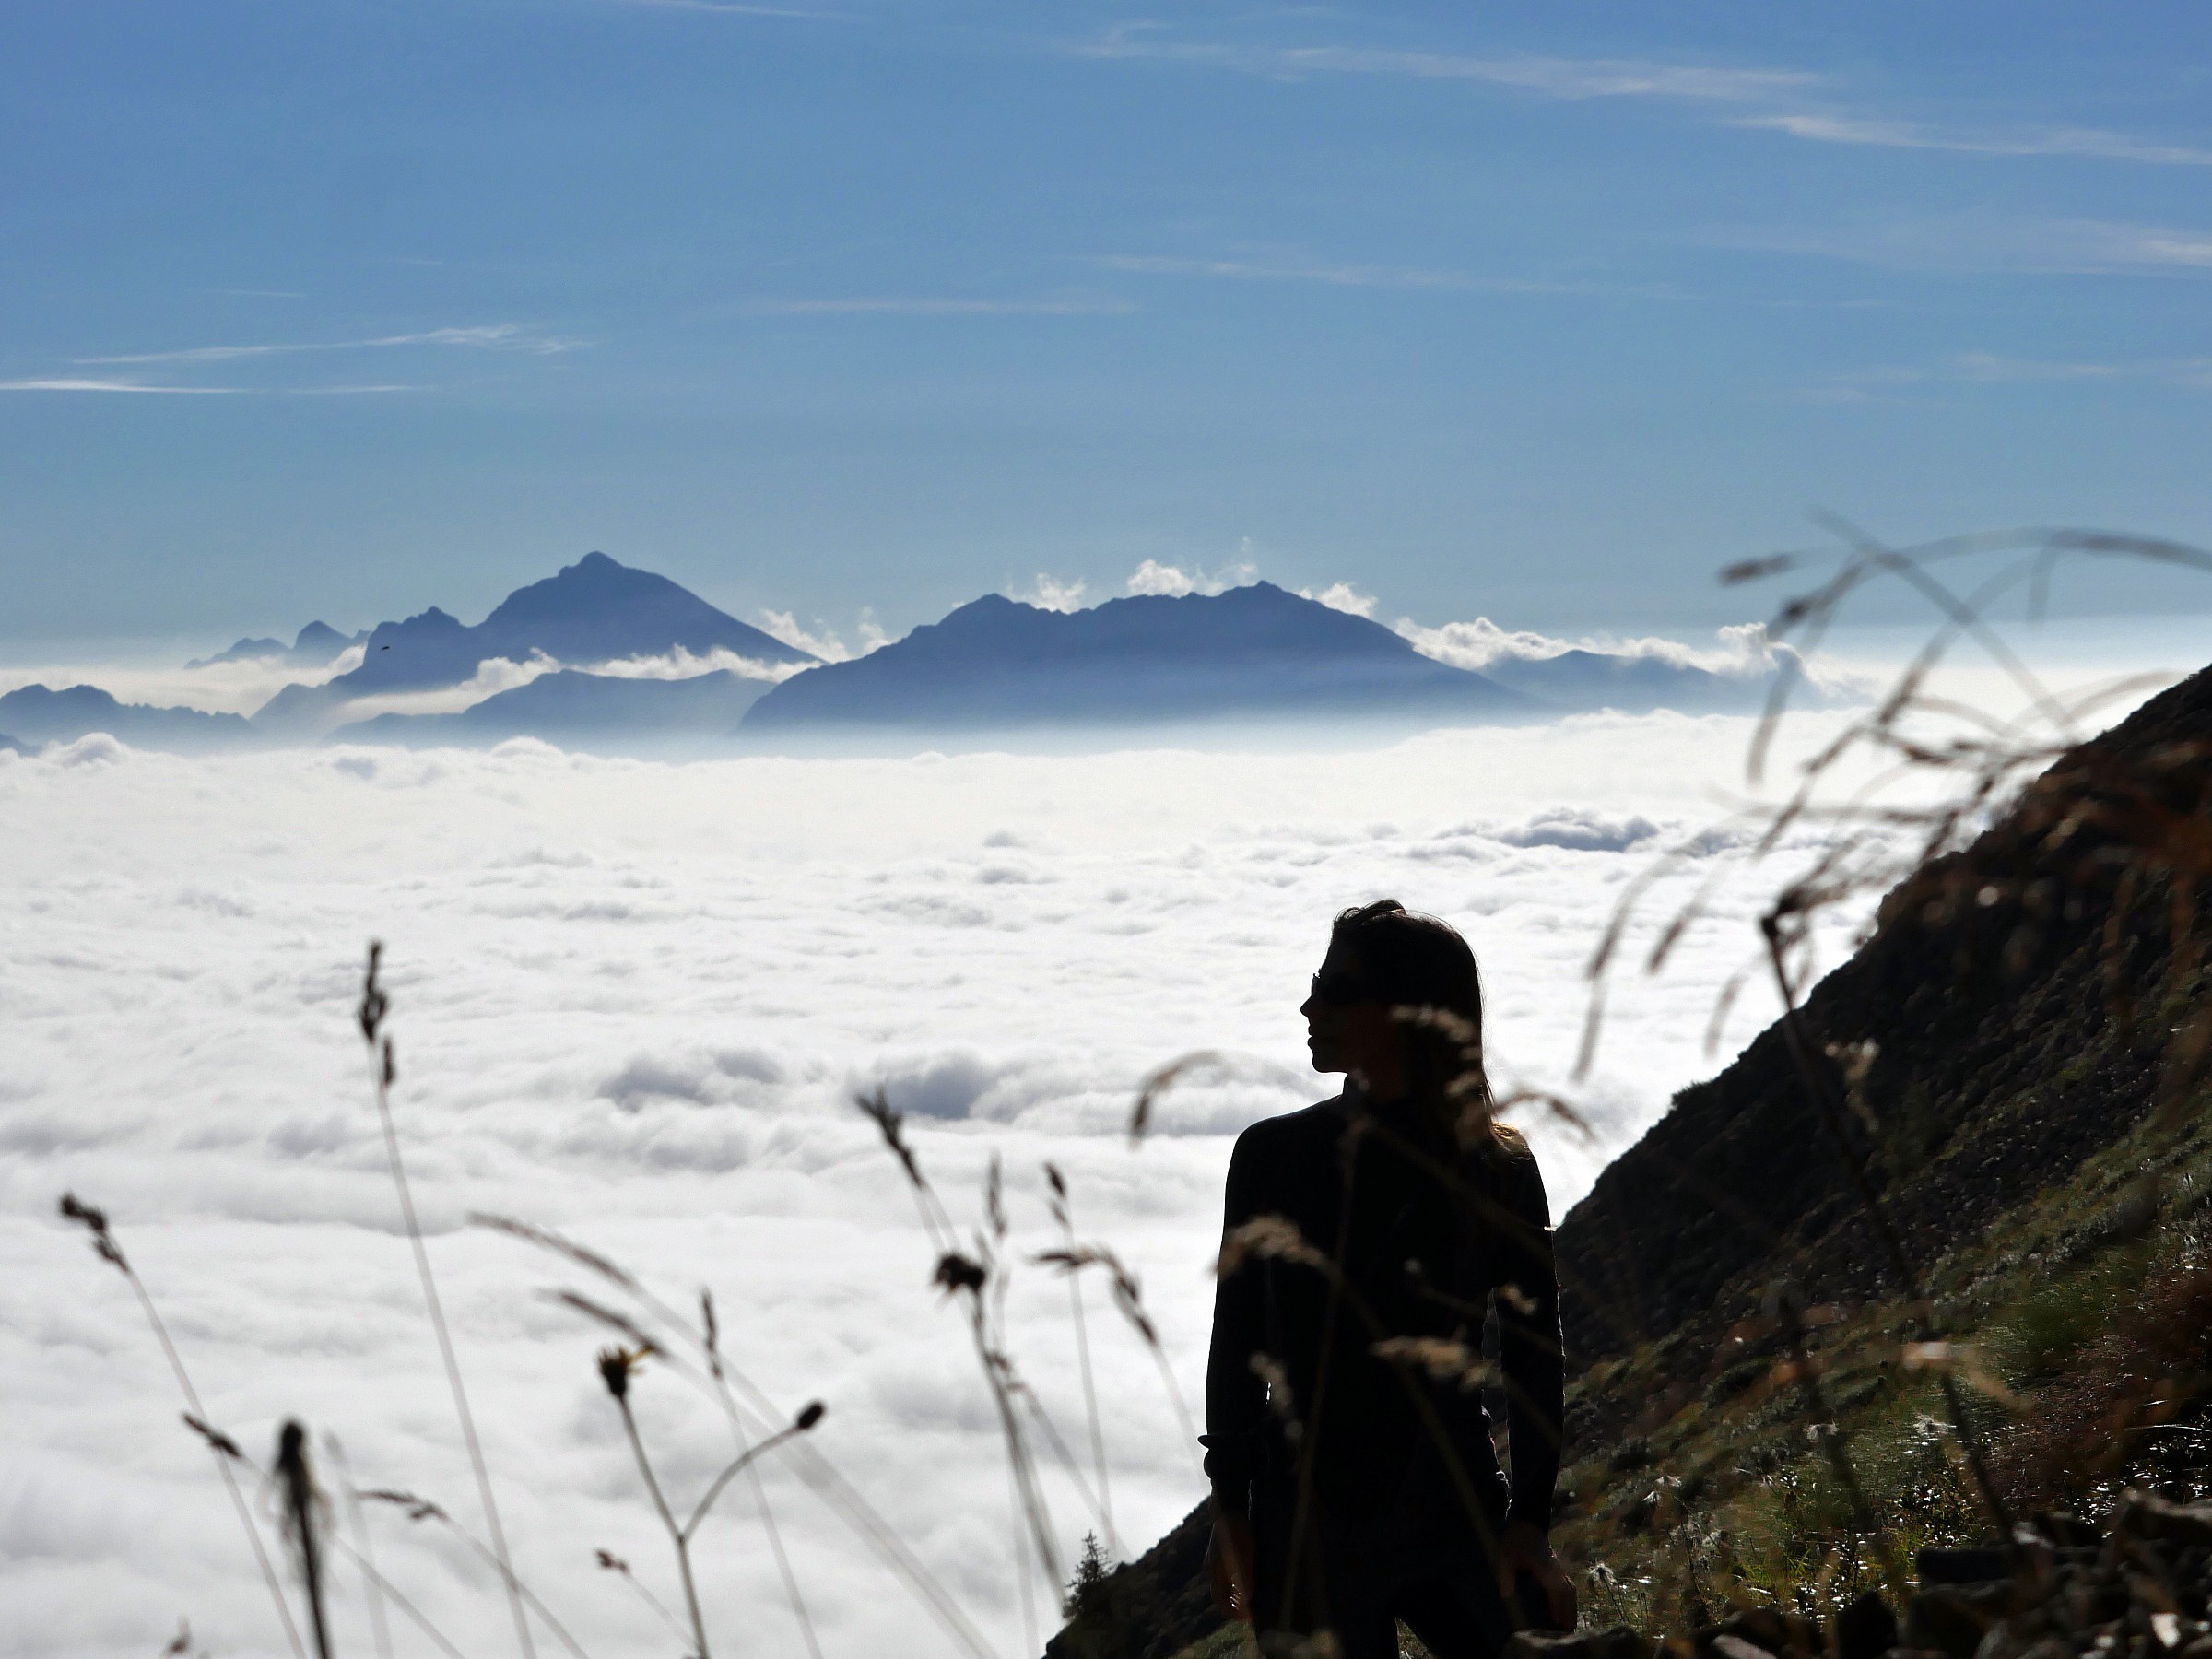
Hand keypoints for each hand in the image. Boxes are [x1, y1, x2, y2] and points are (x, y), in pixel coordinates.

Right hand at [1206, 1506, 1254, 1621]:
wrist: (1227, 1507)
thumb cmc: (1236, 1532)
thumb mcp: (1244, 1556)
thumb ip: (1245, 1578)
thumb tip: (1248, 1600)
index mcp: (1215, 1572)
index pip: (1220, 1600)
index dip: (1232, 1612)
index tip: (1246, 1618)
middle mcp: (1211, 1568)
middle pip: (1220, 1593)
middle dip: (1233, 1605)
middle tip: (1249, 1611)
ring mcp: (1213, 1558)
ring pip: (1222, 1583)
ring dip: (1234, 1593)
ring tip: (1248, 1597)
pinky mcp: (1218, 1551)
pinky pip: (1224, 1573)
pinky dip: (1233, 1581)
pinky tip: (1244, 1577)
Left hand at [1498, 1516, 1575, 1631]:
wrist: (1527, 1524)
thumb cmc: (1515, 1541)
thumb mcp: (1505, 1556)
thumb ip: (1505, 1575)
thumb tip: (1506, 1596)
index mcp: (1542, 1563)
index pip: (1553, 1586)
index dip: (1556, 1604)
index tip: (1556, 1620)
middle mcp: (1554, 1566)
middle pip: (1566, 1591)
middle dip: (1568, 1611)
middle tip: (1568, 1631)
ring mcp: (1559, 1567)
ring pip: (1571, 1589)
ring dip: (1572, 1607)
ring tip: (1571, 1626)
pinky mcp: (1559, 1568)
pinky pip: (1569, 1585)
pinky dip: (1571, 1599)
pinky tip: (1570, 1610)